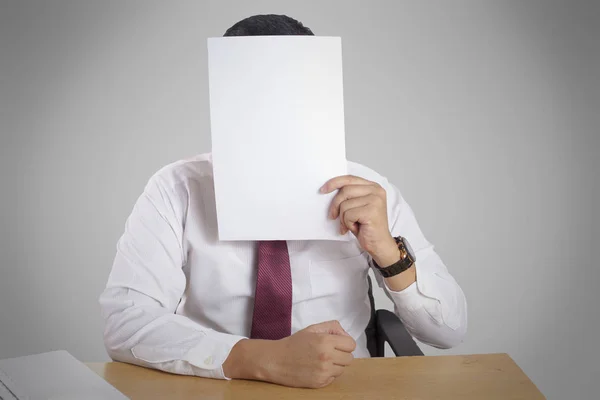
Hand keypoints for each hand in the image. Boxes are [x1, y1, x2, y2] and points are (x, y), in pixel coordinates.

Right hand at [223, 320, 355, 387]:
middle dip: (341, 354)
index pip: (351, 344)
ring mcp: (324, 371)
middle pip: (349, 358)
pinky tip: (316, 368)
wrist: (275, 360)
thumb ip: (332, 327)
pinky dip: (328, 374)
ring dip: (335, 365)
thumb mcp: (312, 329)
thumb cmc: (293, 344)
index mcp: (326, 341)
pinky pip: (333, 378)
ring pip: (342, 369)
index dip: (345, 343)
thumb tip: (344, 334)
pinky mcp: (320, 383)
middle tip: (329, 352)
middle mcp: (327, 357)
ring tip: (321, 361)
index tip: (337, 344)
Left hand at [320, 175, 399, 266]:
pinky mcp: (372, 211)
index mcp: (373, 186)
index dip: (334, 183)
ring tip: (351, 224)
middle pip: (345, 190)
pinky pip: (348, 215)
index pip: (349, 178)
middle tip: (333, 216)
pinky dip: (348, 224)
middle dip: (335, 205)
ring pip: (345, 204)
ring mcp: (375, 200)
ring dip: (344, 218)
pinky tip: (356, 228)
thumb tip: (329, 190)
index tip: (323, 190)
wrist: (379, 244)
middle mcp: (376, 191)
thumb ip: (349, 196)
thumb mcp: (357, 206)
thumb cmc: (366, 226)